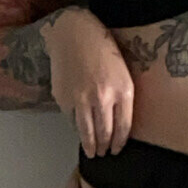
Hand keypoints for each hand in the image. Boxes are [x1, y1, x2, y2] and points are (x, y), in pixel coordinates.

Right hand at [40, 7, 133, 155]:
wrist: (74, 33)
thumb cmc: (103, 48)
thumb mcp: (123, 71)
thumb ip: (122, 97)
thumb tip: (116, 123)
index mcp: (123, 90)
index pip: (123, 128)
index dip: (119, 143)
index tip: (116, 150)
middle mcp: (102, 97)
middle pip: (104, 133)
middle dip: (103, 147)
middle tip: (102, 154)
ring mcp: (81, 99)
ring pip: (86, 131)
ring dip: (89, 145)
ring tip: (91, 152)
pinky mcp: (64, 98)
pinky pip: (71, 119)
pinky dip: (75, 126)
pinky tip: (78, 129)